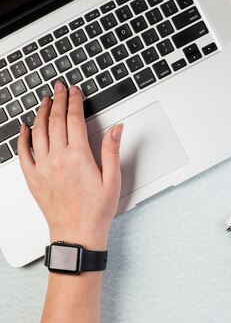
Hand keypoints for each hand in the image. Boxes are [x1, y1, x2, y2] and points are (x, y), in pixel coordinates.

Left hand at [18, 81, 123, 250]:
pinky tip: (24, 128)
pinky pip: (23, 153)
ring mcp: (42, 168)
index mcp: (78, 157)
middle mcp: (57, 159)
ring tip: (44, 101)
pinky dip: (22, 137)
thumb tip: (116, 128)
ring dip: (41, 113)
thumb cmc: (96, 211)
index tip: (74, 91)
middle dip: (58, 101)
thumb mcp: (113, 179)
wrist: (77, 234)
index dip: (74, 102)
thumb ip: (112, 150)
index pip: (74, 120)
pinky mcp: (33, 179)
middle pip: (56, 121)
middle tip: (58, 88)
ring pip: (38, 133)